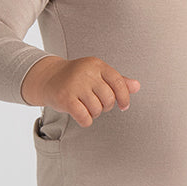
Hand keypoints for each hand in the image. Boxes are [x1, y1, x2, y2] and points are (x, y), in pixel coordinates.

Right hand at [20, 55, 139, 127]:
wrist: (49, 78)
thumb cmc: (78, 78)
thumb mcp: (98, 74)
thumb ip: (118, 81)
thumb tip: (137, 86)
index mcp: (96, 64)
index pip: (118, 82)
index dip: (124, 97)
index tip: (124, 106)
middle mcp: (86, 72)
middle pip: (109, 99)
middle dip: (106, 106)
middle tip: (97, 104)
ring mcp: (75, 85)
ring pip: (97, 109)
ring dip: (94, 113)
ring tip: (86, 106)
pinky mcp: (65, 98)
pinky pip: (85, 118)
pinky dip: (86, 120)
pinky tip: (81, 115)